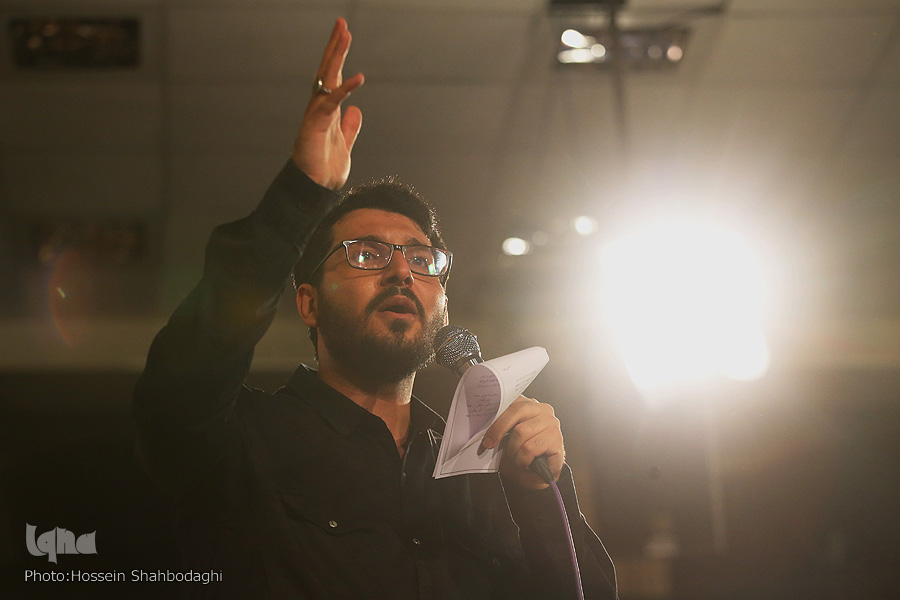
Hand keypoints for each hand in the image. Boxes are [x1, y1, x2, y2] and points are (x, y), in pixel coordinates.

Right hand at [292, 18, 364, 189]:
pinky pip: (333, 103)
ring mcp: (316, 114)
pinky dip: (346, 90)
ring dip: (336, 57)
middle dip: (335, 47)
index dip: (339, 57)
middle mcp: (320, 107)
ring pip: (326, 79)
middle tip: (341, 24)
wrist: (314, 189)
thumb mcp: (344, 144)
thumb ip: (350, 127)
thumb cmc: (324, 169)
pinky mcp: (316, 125)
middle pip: (327, 70)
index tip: (344, 36)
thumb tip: (356, 110)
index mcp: (327, 110)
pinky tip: (359, 77)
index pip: (334, 77)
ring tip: (344, 35)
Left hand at [482, 396, 564, 489]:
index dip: (495, 415)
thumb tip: (483, 423)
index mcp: (529, 404)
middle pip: (516, 411)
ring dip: (513, 450)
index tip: (483, 430)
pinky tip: (526, 463)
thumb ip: (499, 426)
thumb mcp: (506, 437)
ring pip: (521, 432)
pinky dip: (522, 460)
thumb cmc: (522, 453)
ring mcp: (552, 423)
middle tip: (489, 444)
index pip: (510, 400)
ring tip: (515, 458)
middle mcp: (543, 409)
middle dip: (499, 429)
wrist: (541, 475)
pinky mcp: (557, 439)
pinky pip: (530, 448)